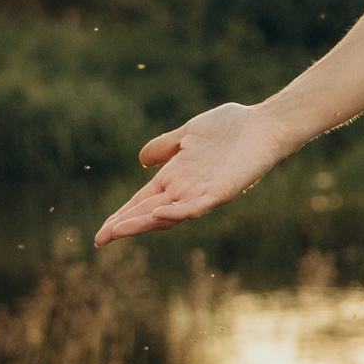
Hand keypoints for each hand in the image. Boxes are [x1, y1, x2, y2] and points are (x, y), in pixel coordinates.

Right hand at [94, 103, 292, 247]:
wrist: (263, 124)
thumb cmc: (229, 127)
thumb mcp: (188, 133)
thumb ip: (165, 146)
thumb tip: (142, 160)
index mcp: (175, 176)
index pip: (141, 202)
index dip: (121, 215)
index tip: (101, 233)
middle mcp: (185, 189)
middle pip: (148, 212)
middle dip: (124, 225)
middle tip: (100, 240)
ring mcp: (203, 192)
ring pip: (167, 215)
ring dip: (143, 223)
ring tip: (119, 230)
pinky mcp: (221, 192)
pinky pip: (197, 206)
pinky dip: (178, 211)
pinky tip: (160, 212)